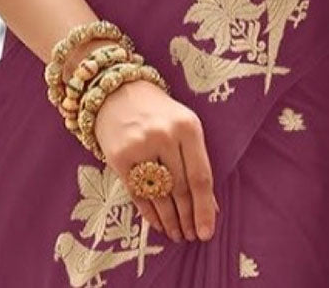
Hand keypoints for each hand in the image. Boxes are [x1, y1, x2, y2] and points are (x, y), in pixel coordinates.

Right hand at [94, 78, 218, 241]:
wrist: (117, 92)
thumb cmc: (159, 113)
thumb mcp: (184, 126)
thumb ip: (197, 161)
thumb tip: (211, 206)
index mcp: (188, 126)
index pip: (201, 176)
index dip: (205, 209)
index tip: (207, 233)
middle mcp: (165, 135)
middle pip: (181, 189)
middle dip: (188, 218)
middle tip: (191, 236)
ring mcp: (141, 146)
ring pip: (159, 195)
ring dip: (170, 220)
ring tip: (177, 234)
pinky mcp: (120, 157)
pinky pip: (138, 194)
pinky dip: (150, 213)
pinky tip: (158, 224)